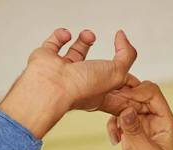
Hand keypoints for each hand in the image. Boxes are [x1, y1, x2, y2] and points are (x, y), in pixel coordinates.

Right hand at [0, 28, 138, 139]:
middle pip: (91, 66)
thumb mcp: (118, 73)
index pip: (109, 82)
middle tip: (100, 43)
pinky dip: (61, 35)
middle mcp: (78, 81)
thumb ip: (126, 55)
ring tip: (87, 36)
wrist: (51, 86)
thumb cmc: (80, 88)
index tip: (123, 60)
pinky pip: (54, 43)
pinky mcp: (46, 59)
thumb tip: (122, 38)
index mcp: (95, 91)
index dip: (118, 72)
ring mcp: (62, 70)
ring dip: (83, 40)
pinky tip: (67, 35)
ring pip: (74, 52)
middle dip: (100, 54)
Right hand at [107, 80, 172, 149]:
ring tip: (112, 129)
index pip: (152, 94)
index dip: (135, 91)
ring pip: (126, 108)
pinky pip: (120, 123)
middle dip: (122, 99)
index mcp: (166, 122)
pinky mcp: (131, 141)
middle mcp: (156, 123)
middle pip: (138, 97)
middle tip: (107, 106)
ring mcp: (143, 131)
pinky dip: (113, 125)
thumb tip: (126, 109)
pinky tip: (113, 139)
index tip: (118, 98)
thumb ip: (135, 131)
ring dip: (116, 112)